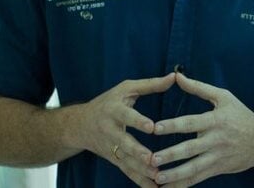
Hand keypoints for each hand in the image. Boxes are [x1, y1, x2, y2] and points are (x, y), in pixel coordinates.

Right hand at [78, 73, 175, 187]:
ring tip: (157, 177)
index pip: (127, 116)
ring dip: (141, 170)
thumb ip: (151, 84)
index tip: (152, 127)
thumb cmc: (109, 102)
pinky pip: (127, 172)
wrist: (79, 125)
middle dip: (138, 152)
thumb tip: (174, 76)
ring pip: (126, 161)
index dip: (138, 121)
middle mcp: (110, 131)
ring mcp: (111, 148)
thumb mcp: (127, 89)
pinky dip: (140, 181)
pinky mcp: (114, 160)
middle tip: (153, 159)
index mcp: (114, 110)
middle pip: (124, 143)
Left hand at [150, 72, 253, 186]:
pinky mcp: (219, 169)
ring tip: (157, 177)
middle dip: (170, 154)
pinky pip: (199, 178)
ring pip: (194, 168)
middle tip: (152, 159)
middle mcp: (217, 139)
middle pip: (190, 148)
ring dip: (175, 174)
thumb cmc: (241, 115)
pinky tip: (169, 187)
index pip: (191, 123)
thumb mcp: (224, 97)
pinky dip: (184, 184)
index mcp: (216, 120)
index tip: (155, 128)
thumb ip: (199, 87)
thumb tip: (177, 76)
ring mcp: (218, 156)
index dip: (172, 126)